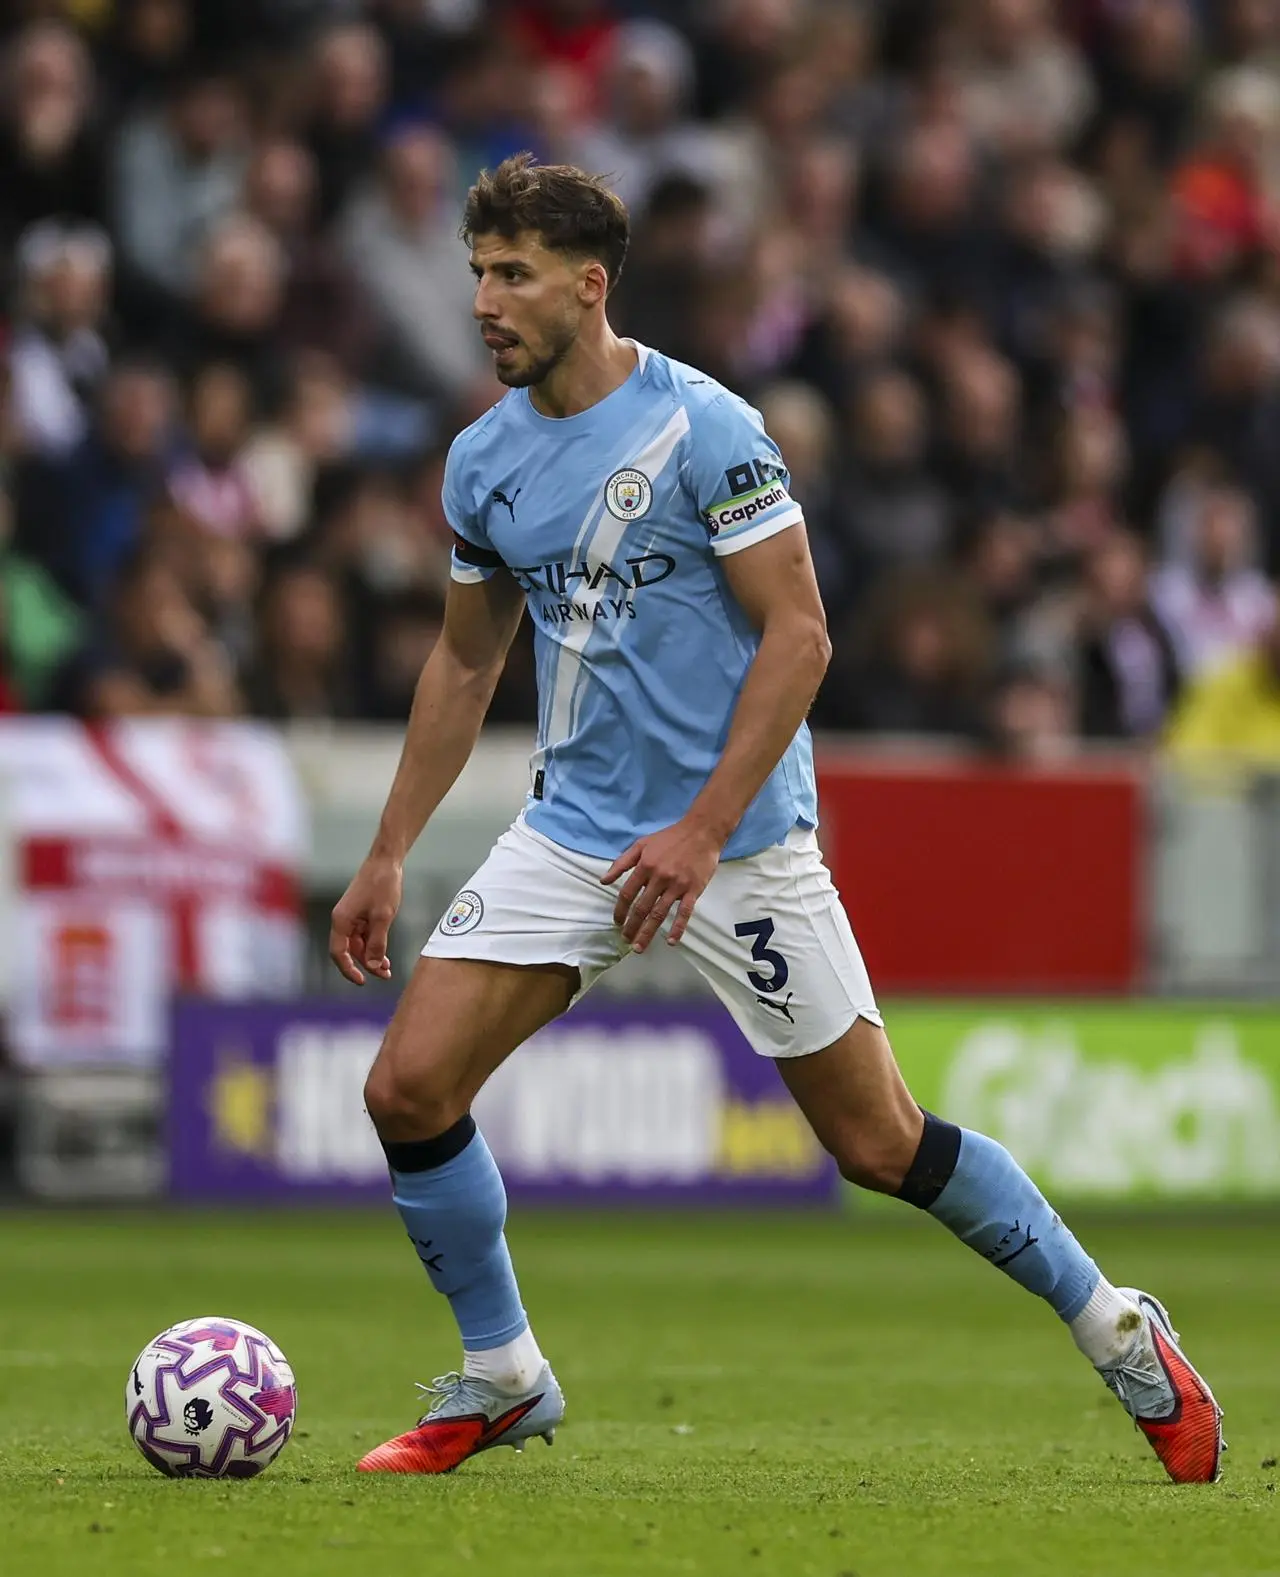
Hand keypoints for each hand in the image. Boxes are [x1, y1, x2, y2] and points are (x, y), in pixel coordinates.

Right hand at [329, 855, 402, 984]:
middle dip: (366, 965)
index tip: (362, 981)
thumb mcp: (383, 917)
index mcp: (341, 921)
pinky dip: (374, 945)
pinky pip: (364, 936)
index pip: (338, 953)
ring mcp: (352, 917)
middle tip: (385, 975)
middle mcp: (343, 920)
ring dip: (371, 956)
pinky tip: (385, 955)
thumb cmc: (382, 885)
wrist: (386, 862)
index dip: (348, 970)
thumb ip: (377, 943)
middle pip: (350, 951)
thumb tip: (373, 965)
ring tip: (388, 968)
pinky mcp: (361, 914)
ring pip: (358, 945)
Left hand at [602, 818, 721, 952]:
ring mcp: (677, 885)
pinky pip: (685, 913)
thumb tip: (603, 880)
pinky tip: (671, 941)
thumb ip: (622, 862)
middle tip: (626, 940)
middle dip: (632, 927)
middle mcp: (659, 877)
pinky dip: (678, 928)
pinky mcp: (693, 890)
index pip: (627, 893)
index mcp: (645, 866)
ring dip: (648, 932)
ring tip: (639, 947)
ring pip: (660, 914)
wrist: (701, 831)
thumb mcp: (642, 844)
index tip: (617, 922)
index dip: (620, 910)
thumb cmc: (670, 838)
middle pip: (642, 908)